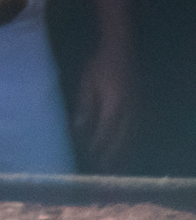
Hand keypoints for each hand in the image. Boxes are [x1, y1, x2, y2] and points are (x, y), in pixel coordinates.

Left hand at [73, 37, 134, 167]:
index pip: (105, 133)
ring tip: (112, 164)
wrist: (120, 51)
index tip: (90, 157)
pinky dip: (128, 141)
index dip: (98, 146)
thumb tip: (79, 128)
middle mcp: (129, 112)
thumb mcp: (86, 84)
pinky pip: (135, 130)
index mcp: (113, 106)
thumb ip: (85, 107)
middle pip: (121, 139)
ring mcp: (137, 110)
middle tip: (102, 168)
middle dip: (111, 155)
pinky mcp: (140, 108)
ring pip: (130, 137)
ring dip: (121, 151)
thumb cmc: (99, 66)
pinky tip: (122, 147)